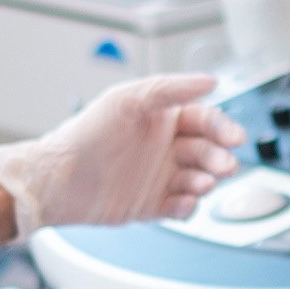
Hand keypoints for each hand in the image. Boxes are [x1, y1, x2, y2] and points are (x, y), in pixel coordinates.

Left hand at [0, 73, 245, 235]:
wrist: (55, 180)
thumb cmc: (84, 134)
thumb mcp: (127, 100)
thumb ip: (170, 88)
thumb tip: (210, 81)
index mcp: (163, 118)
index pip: (205, 120)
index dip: (223, 128)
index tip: (234, 138)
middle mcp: (164, 147)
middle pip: (207, 151)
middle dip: (219, 158)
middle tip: (224, 166)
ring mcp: (159, 177)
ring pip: (199, 180)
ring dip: (206, 182)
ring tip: (201, 184)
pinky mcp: (151, 205)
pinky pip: (181, 207)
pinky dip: (188, 207)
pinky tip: (184, 203)